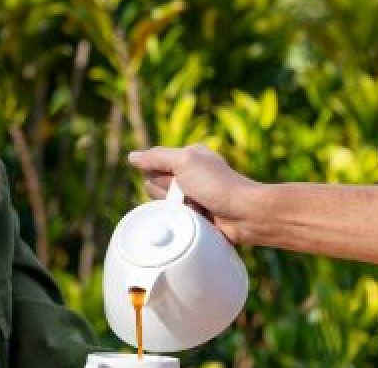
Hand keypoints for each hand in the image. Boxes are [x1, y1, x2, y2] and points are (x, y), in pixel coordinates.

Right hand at [127, 144, 259, 243]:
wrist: (244, 214)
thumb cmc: (218, 184)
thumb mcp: (186, 162)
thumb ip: (157, 157)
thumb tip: (133, 156)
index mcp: (189, 157)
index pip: (153, 165)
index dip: (160, 174)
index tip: (178, 177)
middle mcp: (190, 175)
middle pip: (155, 186)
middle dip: (166, 193)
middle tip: (188, 193)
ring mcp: (193, 197)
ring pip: (163, 205)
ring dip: (175, 208)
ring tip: (195, 207)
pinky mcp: (196, 216)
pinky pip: (175, 220)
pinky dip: (181, 221)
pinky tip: (196, 218)